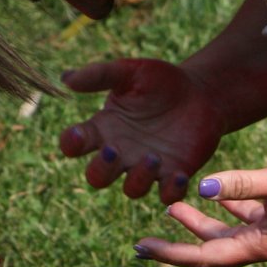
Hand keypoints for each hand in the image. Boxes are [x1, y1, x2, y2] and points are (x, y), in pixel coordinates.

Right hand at [59, 58, 227, 203]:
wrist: (201, 93)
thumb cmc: (161, 81)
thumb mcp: (130, 72)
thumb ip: (100, 75)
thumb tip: (66, 79)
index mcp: (104, 128)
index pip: (75, 143)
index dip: (71, 143)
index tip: (80, 133)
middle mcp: (121, 152)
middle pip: (97, 176)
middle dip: (102, 168)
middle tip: (114, 150)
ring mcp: (147, 167)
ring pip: (132, 190)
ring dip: (139, 178)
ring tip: (153, 156)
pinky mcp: (174, 175)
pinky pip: (167, 195)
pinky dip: (172, 190)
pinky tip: (179, 173)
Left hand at [137, 152, 266, 266]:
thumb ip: (240, 184)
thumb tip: (203, 187)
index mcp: (260, 244)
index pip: (205, 256)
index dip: (173, 253)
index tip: (143, 249)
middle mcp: (262, 242)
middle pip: (209, 249)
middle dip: (177, 244)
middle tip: (144, 241)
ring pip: (223, 231)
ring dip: (197, 221)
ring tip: (172, 206)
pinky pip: (241, 215)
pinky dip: (223, 207)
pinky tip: (210, 193)